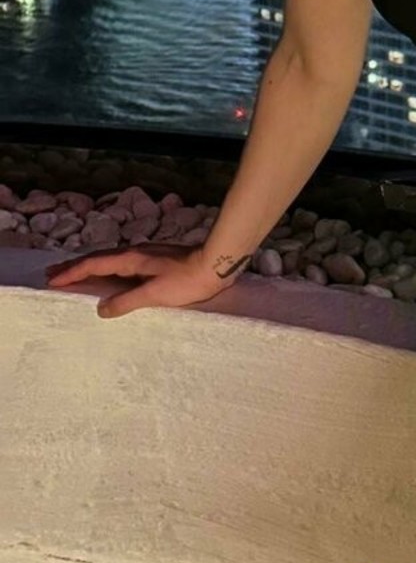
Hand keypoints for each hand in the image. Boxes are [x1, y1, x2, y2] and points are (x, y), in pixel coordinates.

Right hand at [43, 242, 245, 318]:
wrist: (216, 264)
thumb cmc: (187, 280)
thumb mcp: (155, 294)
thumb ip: (127, 301)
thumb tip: (101, 308)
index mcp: (131, 259)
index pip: (94, 264)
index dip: (72, 272)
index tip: (52, 279)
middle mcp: (135, 254)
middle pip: (99, 258)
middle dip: (75, 266)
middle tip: (53, 272)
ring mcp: (146, 257)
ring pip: (110, 261)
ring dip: (90, 267)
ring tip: (75, 274)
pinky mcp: (155, 262)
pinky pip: (122, 265)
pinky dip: (107, 270)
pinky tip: (110, 277)